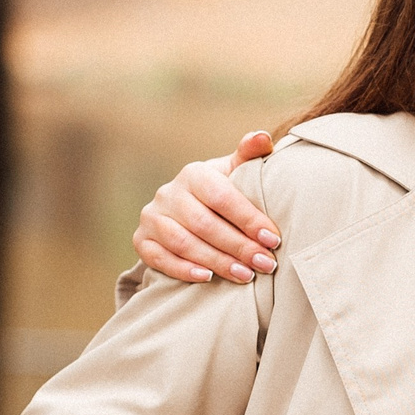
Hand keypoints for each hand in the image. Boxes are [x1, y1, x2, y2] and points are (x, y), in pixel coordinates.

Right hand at [134, 131, 281, 283]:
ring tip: (246, 275)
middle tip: (265, 264)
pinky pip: (159, 258)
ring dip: (217, 261)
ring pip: (184, 243)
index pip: (222, 197)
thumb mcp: (234, 172)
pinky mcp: (141, 240)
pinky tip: (208, 278)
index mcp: (194, 173)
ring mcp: (151, 217)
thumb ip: (249, 155)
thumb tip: (262, 136)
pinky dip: (183, 269)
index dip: (249, 219)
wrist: (184, 209)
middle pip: (204, 224)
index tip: (274, 239)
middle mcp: (168, 193)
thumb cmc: (220, 191)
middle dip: (238, 247)